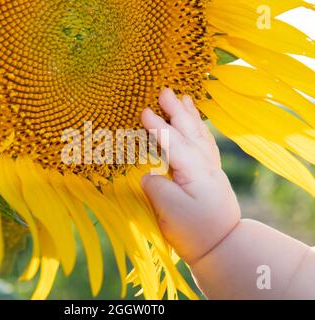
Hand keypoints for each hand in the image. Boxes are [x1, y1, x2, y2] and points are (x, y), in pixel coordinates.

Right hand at [141, 88, 240, 264]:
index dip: (157, 126)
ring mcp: (211, 169)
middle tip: (165, 90)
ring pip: (199, 135)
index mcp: (194, 170)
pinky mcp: (211, 175)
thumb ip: (156, 186)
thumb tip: (150, 174)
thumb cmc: (194, 231)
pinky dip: (199, 130)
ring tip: (184, 99)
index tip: (144, 110)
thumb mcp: (169, 210)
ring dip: (190, 116)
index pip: (173, 142)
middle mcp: (205, 165)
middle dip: (176, 110)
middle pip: (189, 131)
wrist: (222, 246)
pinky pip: (204, 144)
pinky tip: (196, 126)